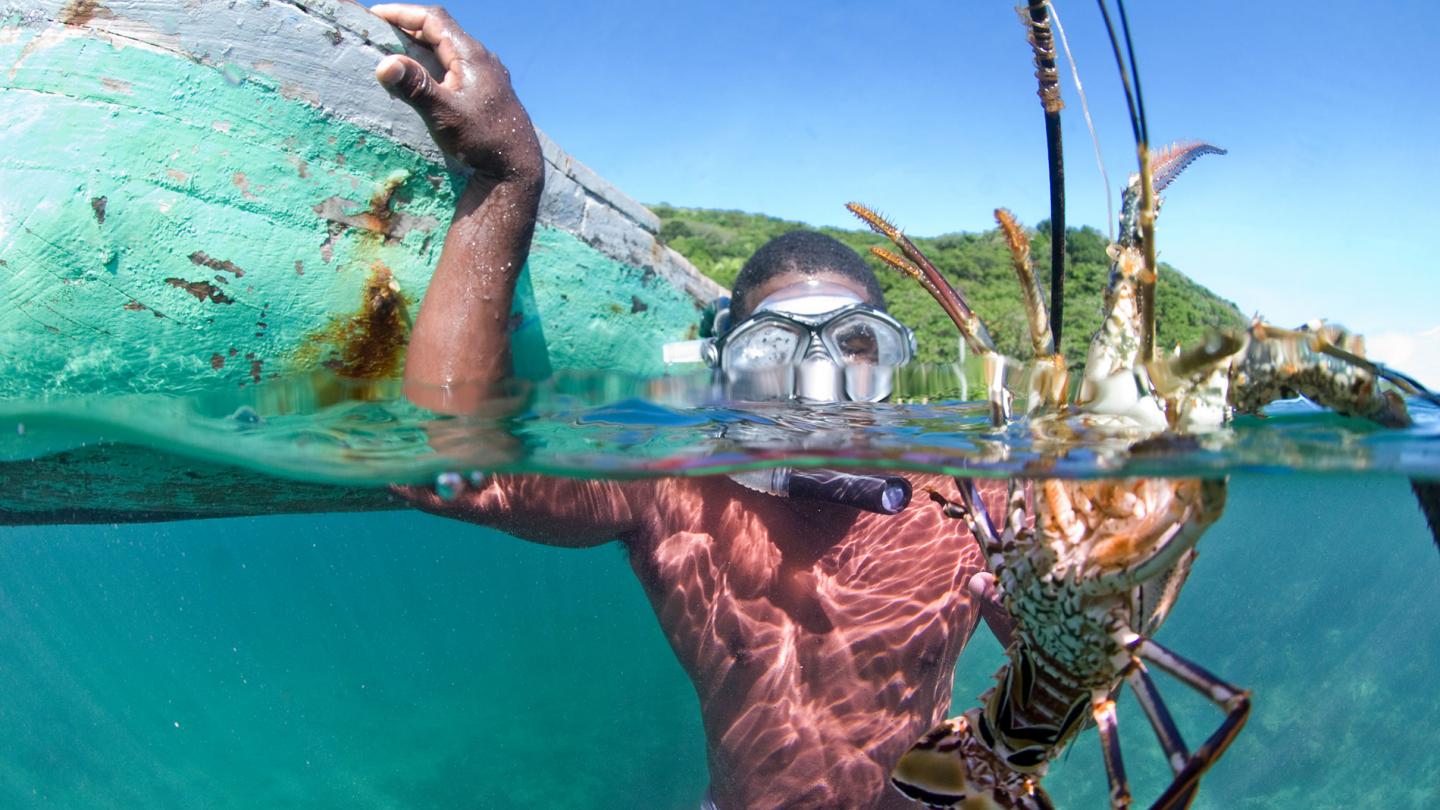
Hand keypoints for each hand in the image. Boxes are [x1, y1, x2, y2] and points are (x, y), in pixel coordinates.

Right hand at [372, 4, 541, 181]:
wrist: (517, 168)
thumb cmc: (483, 140)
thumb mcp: (446, 115)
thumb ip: (416, 88)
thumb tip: (385, 64)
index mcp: (472, 55)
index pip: (434, 19)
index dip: (403, 13)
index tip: (376, 15)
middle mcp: (482, 59)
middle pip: (441, 31)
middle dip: (409, 28)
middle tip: (381, 32)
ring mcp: (488, 74)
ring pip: (450, 49)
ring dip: (422, 47)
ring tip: (396, 52)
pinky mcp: (488, 90)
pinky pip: (456, 66)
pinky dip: (435, 64)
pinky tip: (424, 79)